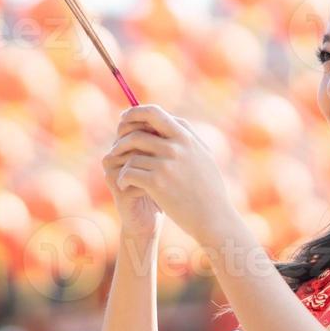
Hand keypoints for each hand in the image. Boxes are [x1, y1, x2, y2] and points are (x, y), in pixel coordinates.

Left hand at [105, 105, 236, 247]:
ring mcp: (166, 164)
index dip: (135, 113)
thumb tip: (167, 120)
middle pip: (137, 131)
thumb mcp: (203, 156)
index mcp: (186, 137)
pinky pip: (129, 173)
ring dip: (121, 162)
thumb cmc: (209, 188)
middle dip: (121, 137)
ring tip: (122, 171)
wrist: (214, 217)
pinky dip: (123, 178)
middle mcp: (176, 147)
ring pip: (131, 155)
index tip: (125, 120)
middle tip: (116, 147)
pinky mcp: (157, 183)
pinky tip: (124, 184)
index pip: (154, 112)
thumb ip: (186, 137)